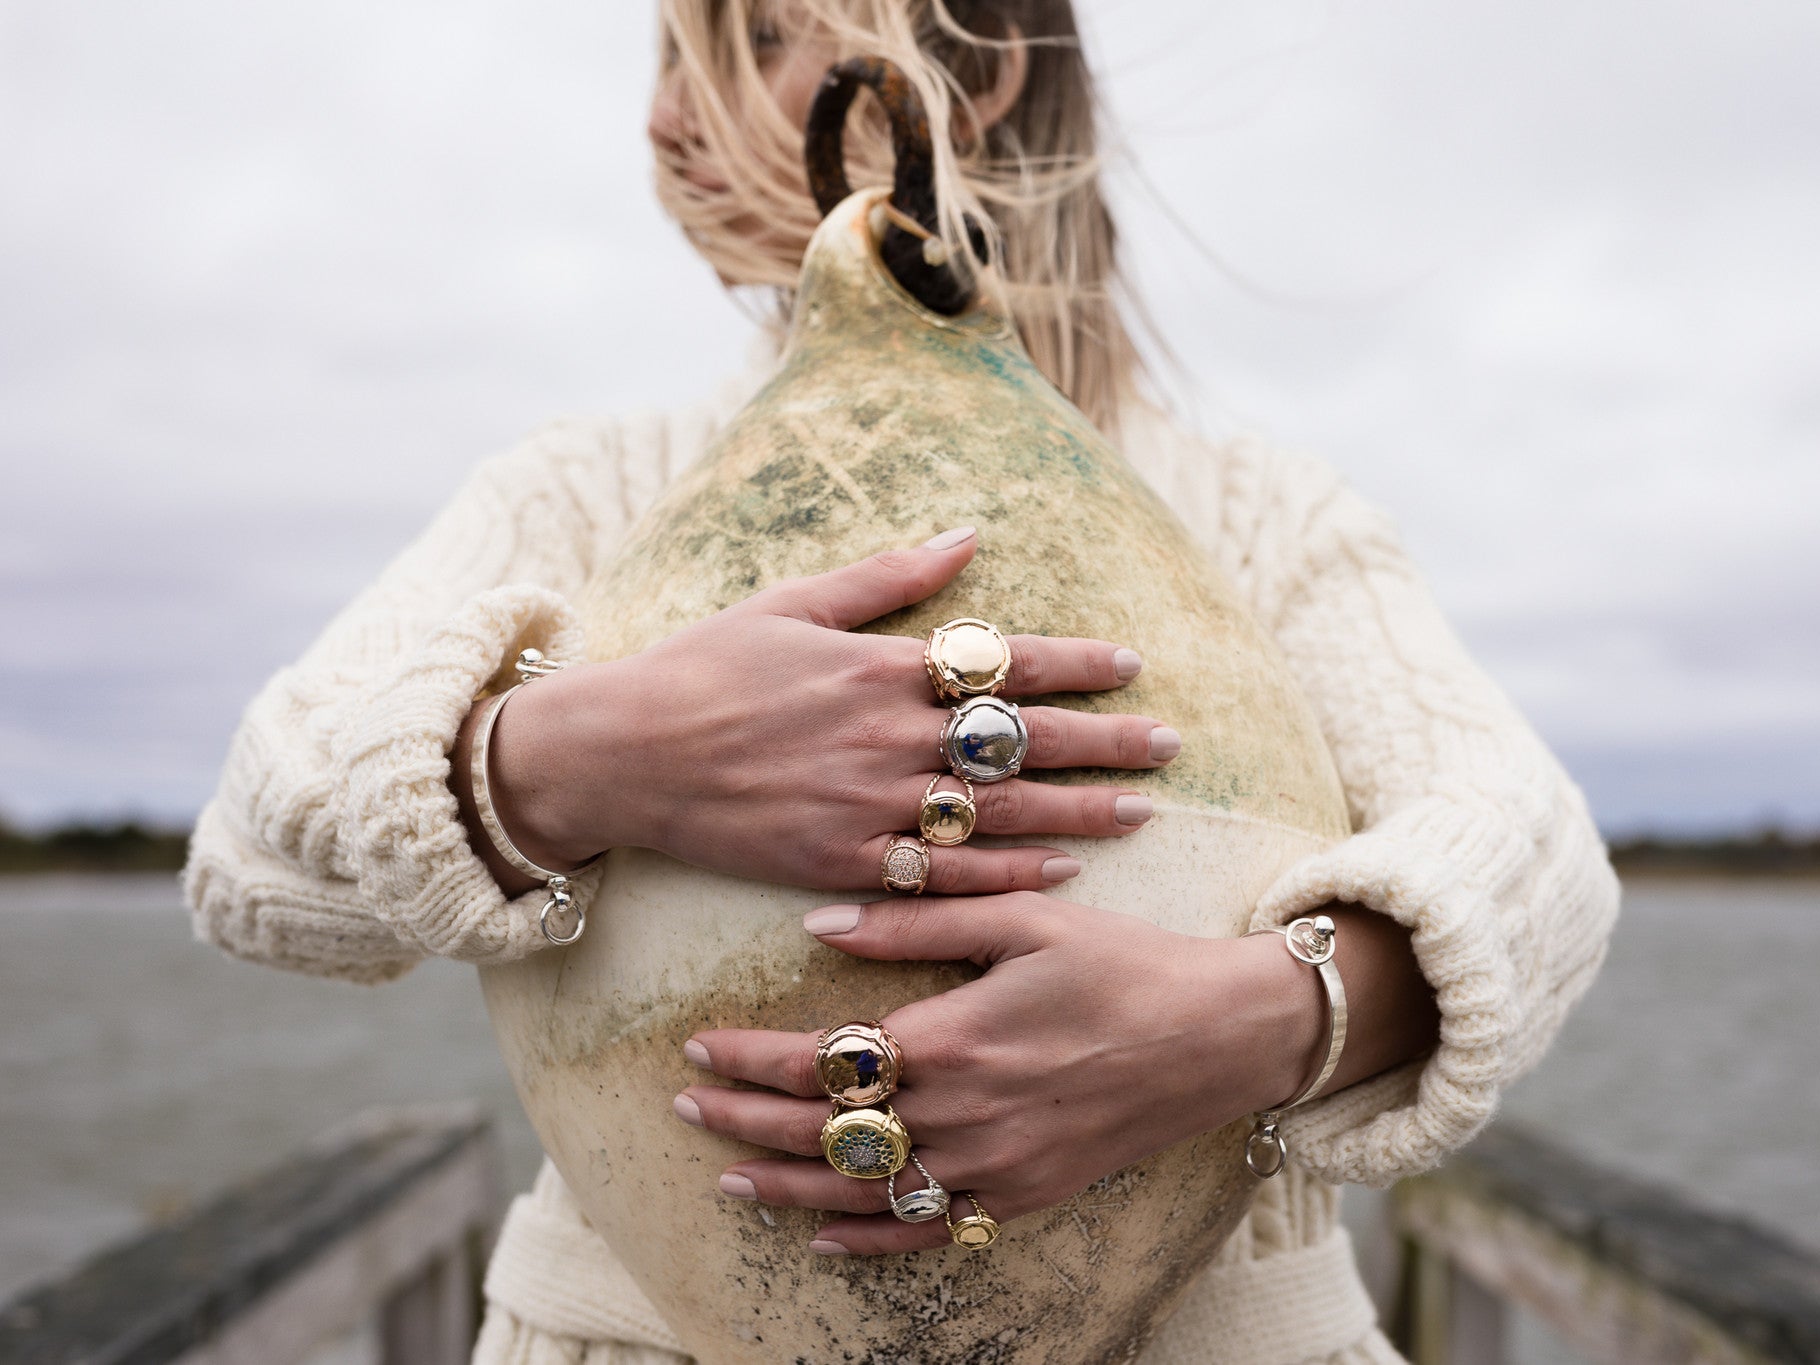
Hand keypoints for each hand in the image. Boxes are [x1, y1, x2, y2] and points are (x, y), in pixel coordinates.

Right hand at [459, 528, 1179, 892]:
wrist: (624, 751)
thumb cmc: (705, 666)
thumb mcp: (793, 601)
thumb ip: (888, 577)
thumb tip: (968, 534)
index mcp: (880, 665)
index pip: (1004, 663)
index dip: (1075, 665)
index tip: (1133, 666)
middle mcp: (887, 734)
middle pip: (1021, 740)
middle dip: (1104, 741)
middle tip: (1170, 746)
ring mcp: (869, 803)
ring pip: (999, 811)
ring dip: (1076, 812)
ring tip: (1139, 813)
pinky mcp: (843, 861)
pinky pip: (945, 876)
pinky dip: (1006, 874)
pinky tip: (1060, 873)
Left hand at [671, 893, 1336, 1254]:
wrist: (1219, 1034)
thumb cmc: (1123, 961)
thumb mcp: (1023, 917)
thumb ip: (915, 924)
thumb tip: (819, 924)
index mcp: (955, 1037)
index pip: (820, 1057)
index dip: (749, 1055)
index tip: (698, 1043)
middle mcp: (964, 1113)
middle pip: (825, 1129)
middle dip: (745, 1117)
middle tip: (687, 1102)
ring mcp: (994, 1165)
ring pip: (864, 1192)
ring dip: (786, 1186)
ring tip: (726, 1174)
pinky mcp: (1025, 1194)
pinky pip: (931, 1232)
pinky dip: (870, 1241)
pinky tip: (823, 1236)